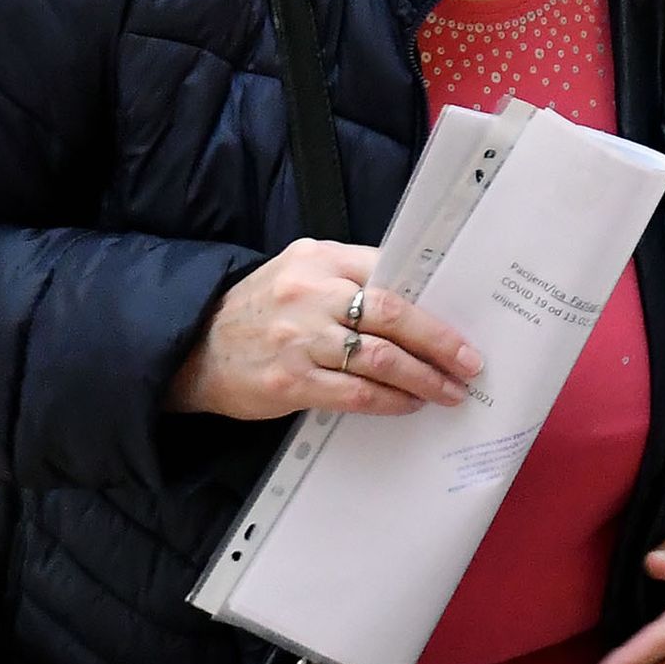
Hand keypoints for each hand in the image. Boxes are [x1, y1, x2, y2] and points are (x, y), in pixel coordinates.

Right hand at [169, 240, 483, 420]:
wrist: (194, 348)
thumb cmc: (262, 310)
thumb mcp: (301, 274)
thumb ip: (352, 278)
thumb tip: (422, 299)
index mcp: (320, 259)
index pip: (391, 272)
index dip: (434, 297)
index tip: (466, 318)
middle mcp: (310, 294)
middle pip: (393, 314)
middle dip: (440, 341)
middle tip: (470, 362)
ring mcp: (299, 339)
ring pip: (381, 358)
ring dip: (424, 377)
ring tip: (449, 390)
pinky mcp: (289, 381)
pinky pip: (355, 393)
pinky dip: (390, 400)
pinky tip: (409, 404)